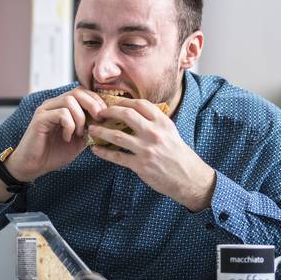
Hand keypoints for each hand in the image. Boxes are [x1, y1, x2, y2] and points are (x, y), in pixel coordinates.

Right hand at [7, 88, 105, 180]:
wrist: (33, 166)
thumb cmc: (54, 153)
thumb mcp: (79, 140)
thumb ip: (90, 128)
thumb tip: (107, 120)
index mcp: (63, 106)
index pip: (83, 92)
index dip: (97, 101)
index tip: (105, 116)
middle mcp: (53, 104)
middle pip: (78, 91)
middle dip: (93, 105)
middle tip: (98, 121)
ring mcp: (46, 110)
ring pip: (70, 101)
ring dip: (80, 118)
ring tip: (79, 133)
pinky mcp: (40, 118)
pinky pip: (61, 113)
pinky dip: (69, 126)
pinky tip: (66, 138)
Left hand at [88, 99, 215, 211]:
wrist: (189, 178)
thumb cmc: (179, 155)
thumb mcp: (171, 132)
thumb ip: (155, 122)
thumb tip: (137, 114)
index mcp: (162, 122)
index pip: (140, 104)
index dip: (123, 102)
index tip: (114, 103)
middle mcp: (154, 133)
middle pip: (126, 114)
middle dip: (109, 112)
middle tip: (100, 113)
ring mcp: (146, 149)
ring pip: (116, 136)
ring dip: (101, 132)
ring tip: (92, 130)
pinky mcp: (140, 165)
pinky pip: (117, 156)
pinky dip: (104, 153)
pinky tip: (96, 150)